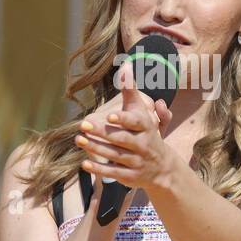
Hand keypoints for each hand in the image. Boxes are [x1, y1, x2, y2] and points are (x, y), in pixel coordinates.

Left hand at [74, 61, 173, 189]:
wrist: (162, 167)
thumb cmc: (147, 133)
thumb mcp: (142, 112)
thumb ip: (132, 91)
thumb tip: (125, 65)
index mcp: (146, 127)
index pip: (135, 122)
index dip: (123, 119)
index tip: (109, 115)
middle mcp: (142, 144)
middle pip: (121, 139)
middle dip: (103, 133)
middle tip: (84, 125)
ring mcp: (136, 161)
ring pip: (114, 155)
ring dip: (96, 148)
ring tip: (79, 140)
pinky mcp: (129, 175)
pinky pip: (113, 172)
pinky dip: (99, 168)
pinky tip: (84, 162)